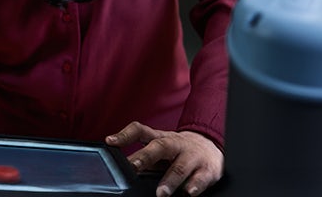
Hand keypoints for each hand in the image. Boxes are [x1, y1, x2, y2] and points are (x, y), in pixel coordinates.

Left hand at [106, 121, 222, 195]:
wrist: (211, 147)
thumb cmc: (179, 150)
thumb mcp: (160, 149)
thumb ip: (144, 158)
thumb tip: (123, 169)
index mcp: (160, 138)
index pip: (140, 130)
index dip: (124, 135)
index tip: (110, 142)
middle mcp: (176, 144)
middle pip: (160, 146)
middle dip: (145, 156)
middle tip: (133, 167)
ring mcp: (192, 156)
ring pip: (180, 166)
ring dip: (170, 180)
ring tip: (161, 193)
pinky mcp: (207, 170)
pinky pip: (201, 178)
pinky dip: (195, 185)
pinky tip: (189, 192)